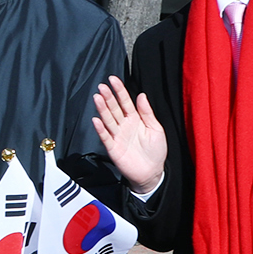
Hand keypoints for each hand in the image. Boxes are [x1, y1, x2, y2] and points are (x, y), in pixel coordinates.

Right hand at [92, 76, 167, 193]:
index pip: (125, 102)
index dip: (119, 90)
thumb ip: (147, 113)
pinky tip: (96, 120)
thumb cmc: (156, 151)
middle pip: (114, 109)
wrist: (152, 173)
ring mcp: (118, 136)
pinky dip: (101, 129)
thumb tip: (141, 95)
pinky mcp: (113, 148)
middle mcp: (124, 125)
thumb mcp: (156, 129)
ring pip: (108, 120)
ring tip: (97, 98)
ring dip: (102, 109)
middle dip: (108, 97)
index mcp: (135, 119)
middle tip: (102, 86)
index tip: (113, 79)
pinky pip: (106, 137)